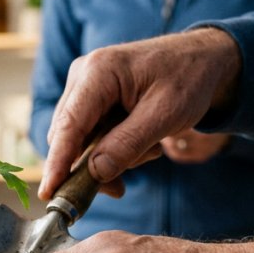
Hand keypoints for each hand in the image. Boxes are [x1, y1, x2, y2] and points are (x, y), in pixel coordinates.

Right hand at [39, 28, 241, 200]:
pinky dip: (111, 150)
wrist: (204, 59)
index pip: (68, 125)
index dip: (57, 162)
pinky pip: (89, 135)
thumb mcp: (165, 115)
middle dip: (91, 166)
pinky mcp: (92, 98)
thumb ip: (128, 144)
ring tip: (149, 150)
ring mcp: (85, 86)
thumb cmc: (189, 79)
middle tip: (121, 187)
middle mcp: (84, 75)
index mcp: (99, 71)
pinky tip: (142, 145)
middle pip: (67, 136)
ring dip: (108, 157)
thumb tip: (94, 172)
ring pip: (78, 140)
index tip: (49, 192)